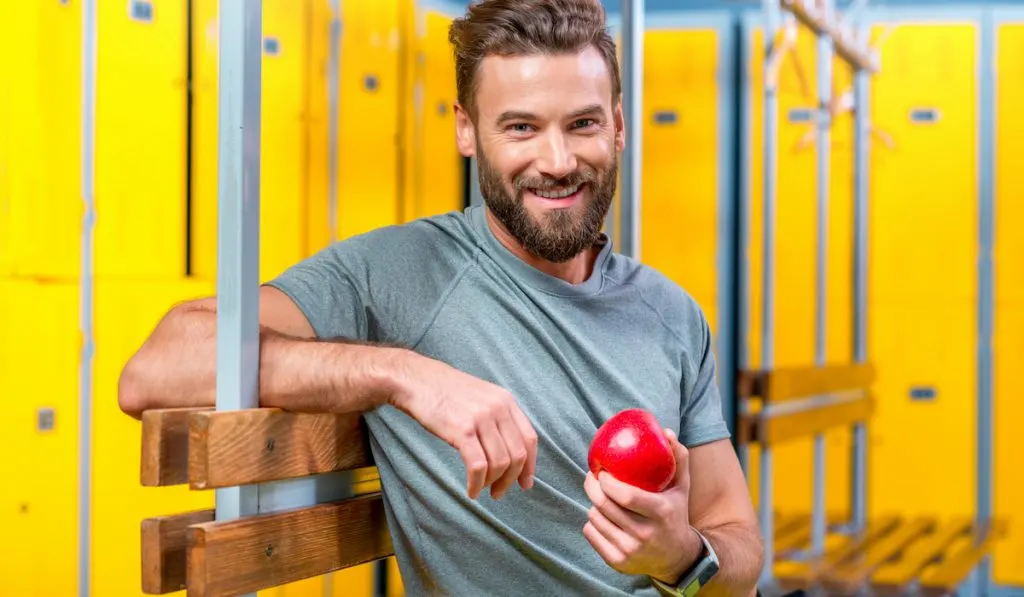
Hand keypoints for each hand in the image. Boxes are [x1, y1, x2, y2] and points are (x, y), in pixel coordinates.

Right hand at [390, 352, 537, 499]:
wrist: (416, 380)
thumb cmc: (445, 392)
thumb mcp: (481, 397)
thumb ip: (498, 417)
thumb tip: (509, 451)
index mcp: (506, 400)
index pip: (529, 439)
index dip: (529, 466)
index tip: (525, 484)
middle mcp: (498, 408)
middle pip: (517, 455)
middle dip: (510, 480)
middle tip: (498, 493)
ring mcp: (481, 419)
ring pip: (499, 463)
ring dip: (492, 483)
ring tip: (481, 489)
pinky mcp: (462, 430)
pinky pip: (478, 466)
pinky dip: (477, 483)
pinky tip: (471, 490)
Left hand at [583, 428, 702, 582]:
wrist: (678, 559)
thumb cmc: (676, 514)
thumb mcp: (682, 487)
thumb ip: (678, 458)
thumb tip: (666, 431)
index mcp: (661, 513)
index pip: (625, 496)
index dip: (607, 481)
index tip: (602, 471)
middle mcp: (645, 535)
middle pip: (605, 506)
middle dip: (592, 487)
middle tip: (592, 477)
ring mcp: (630, 551)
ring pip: (595, 518)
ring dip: (593, 503)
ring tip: (600, 496)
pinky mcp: (618, 563)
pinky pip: (591, 534)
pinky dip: (592, 523)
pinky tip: (601, 517)